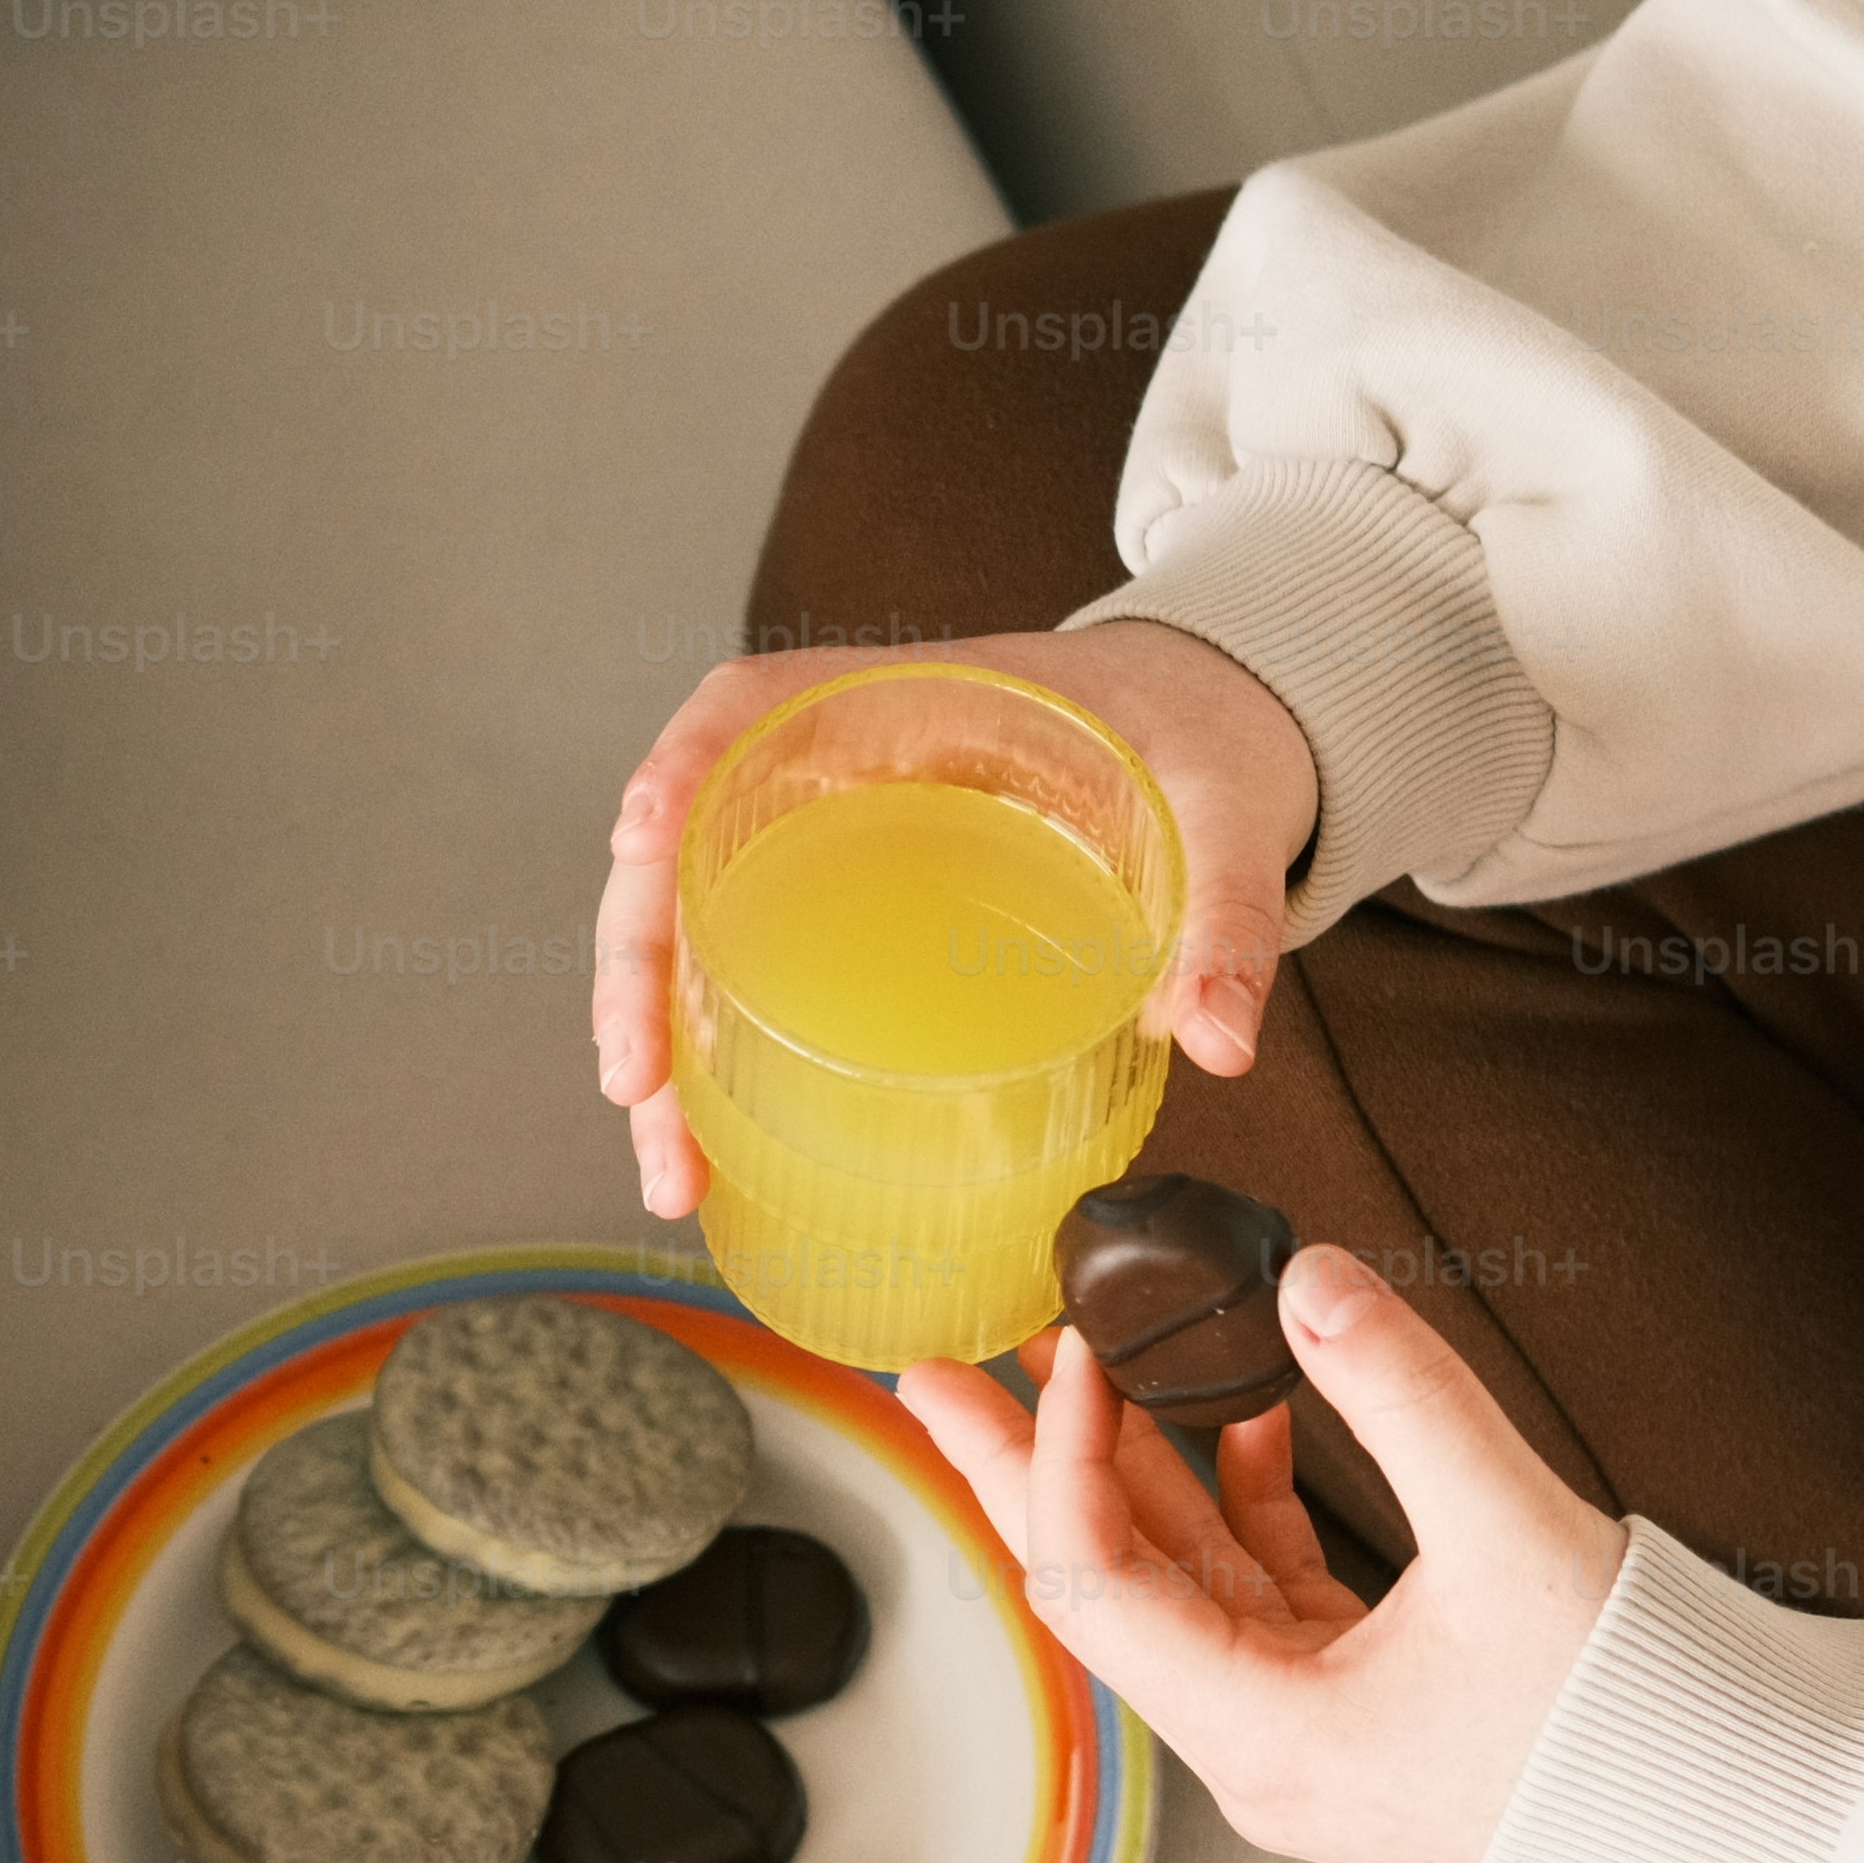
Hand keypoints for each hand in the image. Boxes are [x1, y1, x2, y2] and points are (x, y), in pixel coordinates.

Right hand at [590, 621, 1319, 1216]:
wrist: (1213, 734)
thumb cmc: (1196, 743)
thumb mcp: (1227, 811)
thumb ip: (1225, 913)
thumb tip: (1219, 1037)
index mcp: (917, 700)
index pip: (757, 703)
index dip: (684, 762)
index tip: (641, 836)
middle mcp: (844, 764)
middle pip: (689, 841)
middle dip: (640, 966)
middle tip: (637, 1087)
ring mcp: (833, 837)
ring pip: (696, 921)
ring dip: (659, 1038)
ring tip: (672, 1162)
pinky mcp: (848, 903)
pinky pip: (747, 965)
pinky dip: (711, 1053)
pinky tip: (709, 1142)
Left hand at [897, 1250, 1627, 1862]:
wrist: (1740, 1831)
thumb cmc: (1633, 1724)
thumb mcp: (1514, 1536)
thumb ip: (1405, 1394)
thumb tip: (1311, 1278)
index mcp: (1264, 1740)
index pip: (1097, 1586)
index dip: (1062, 1459)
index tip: (1060, 1352)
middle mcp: (1259, 1754)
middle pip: (1101, 1590)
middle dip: (1019, 1473)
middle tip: (933, 1374)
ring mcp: (1305, 1738)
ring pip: (1179, 1588)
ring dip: (1132, 1476)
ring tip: (1069, 1368)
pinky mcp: (1356, 1713)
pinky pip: (1260, 1601)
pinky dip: (1243, 1511)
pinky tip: (1245, 1424)